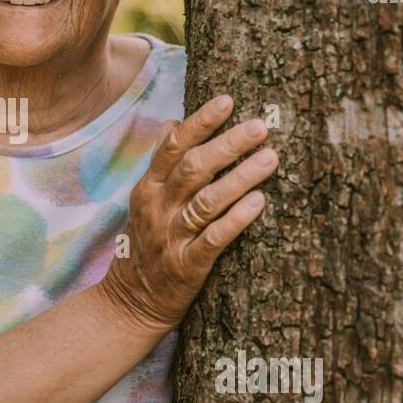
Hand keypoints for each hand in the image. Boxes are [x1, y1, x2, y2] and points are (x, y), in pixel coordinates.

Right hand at [99, 94, 277, 332]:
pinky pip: (214, 239)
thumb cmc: (147, 244)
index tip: (227, 100)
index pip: (172, 146)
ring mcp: (171, 238)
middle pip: (193, 168)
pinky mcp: (187, 267)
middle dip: (228, 144)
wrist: (130, 302)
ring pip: (207, 201)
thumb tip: (175, 121)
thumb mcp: (144, 201)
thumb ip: (161, 165)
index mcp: (148, 188)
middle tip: (260, 126)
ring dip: (241, 177)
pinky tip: (259, 202)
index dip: (200, 122)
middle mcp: (158, 209)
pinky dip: (236, 219)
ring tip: (271, 158)